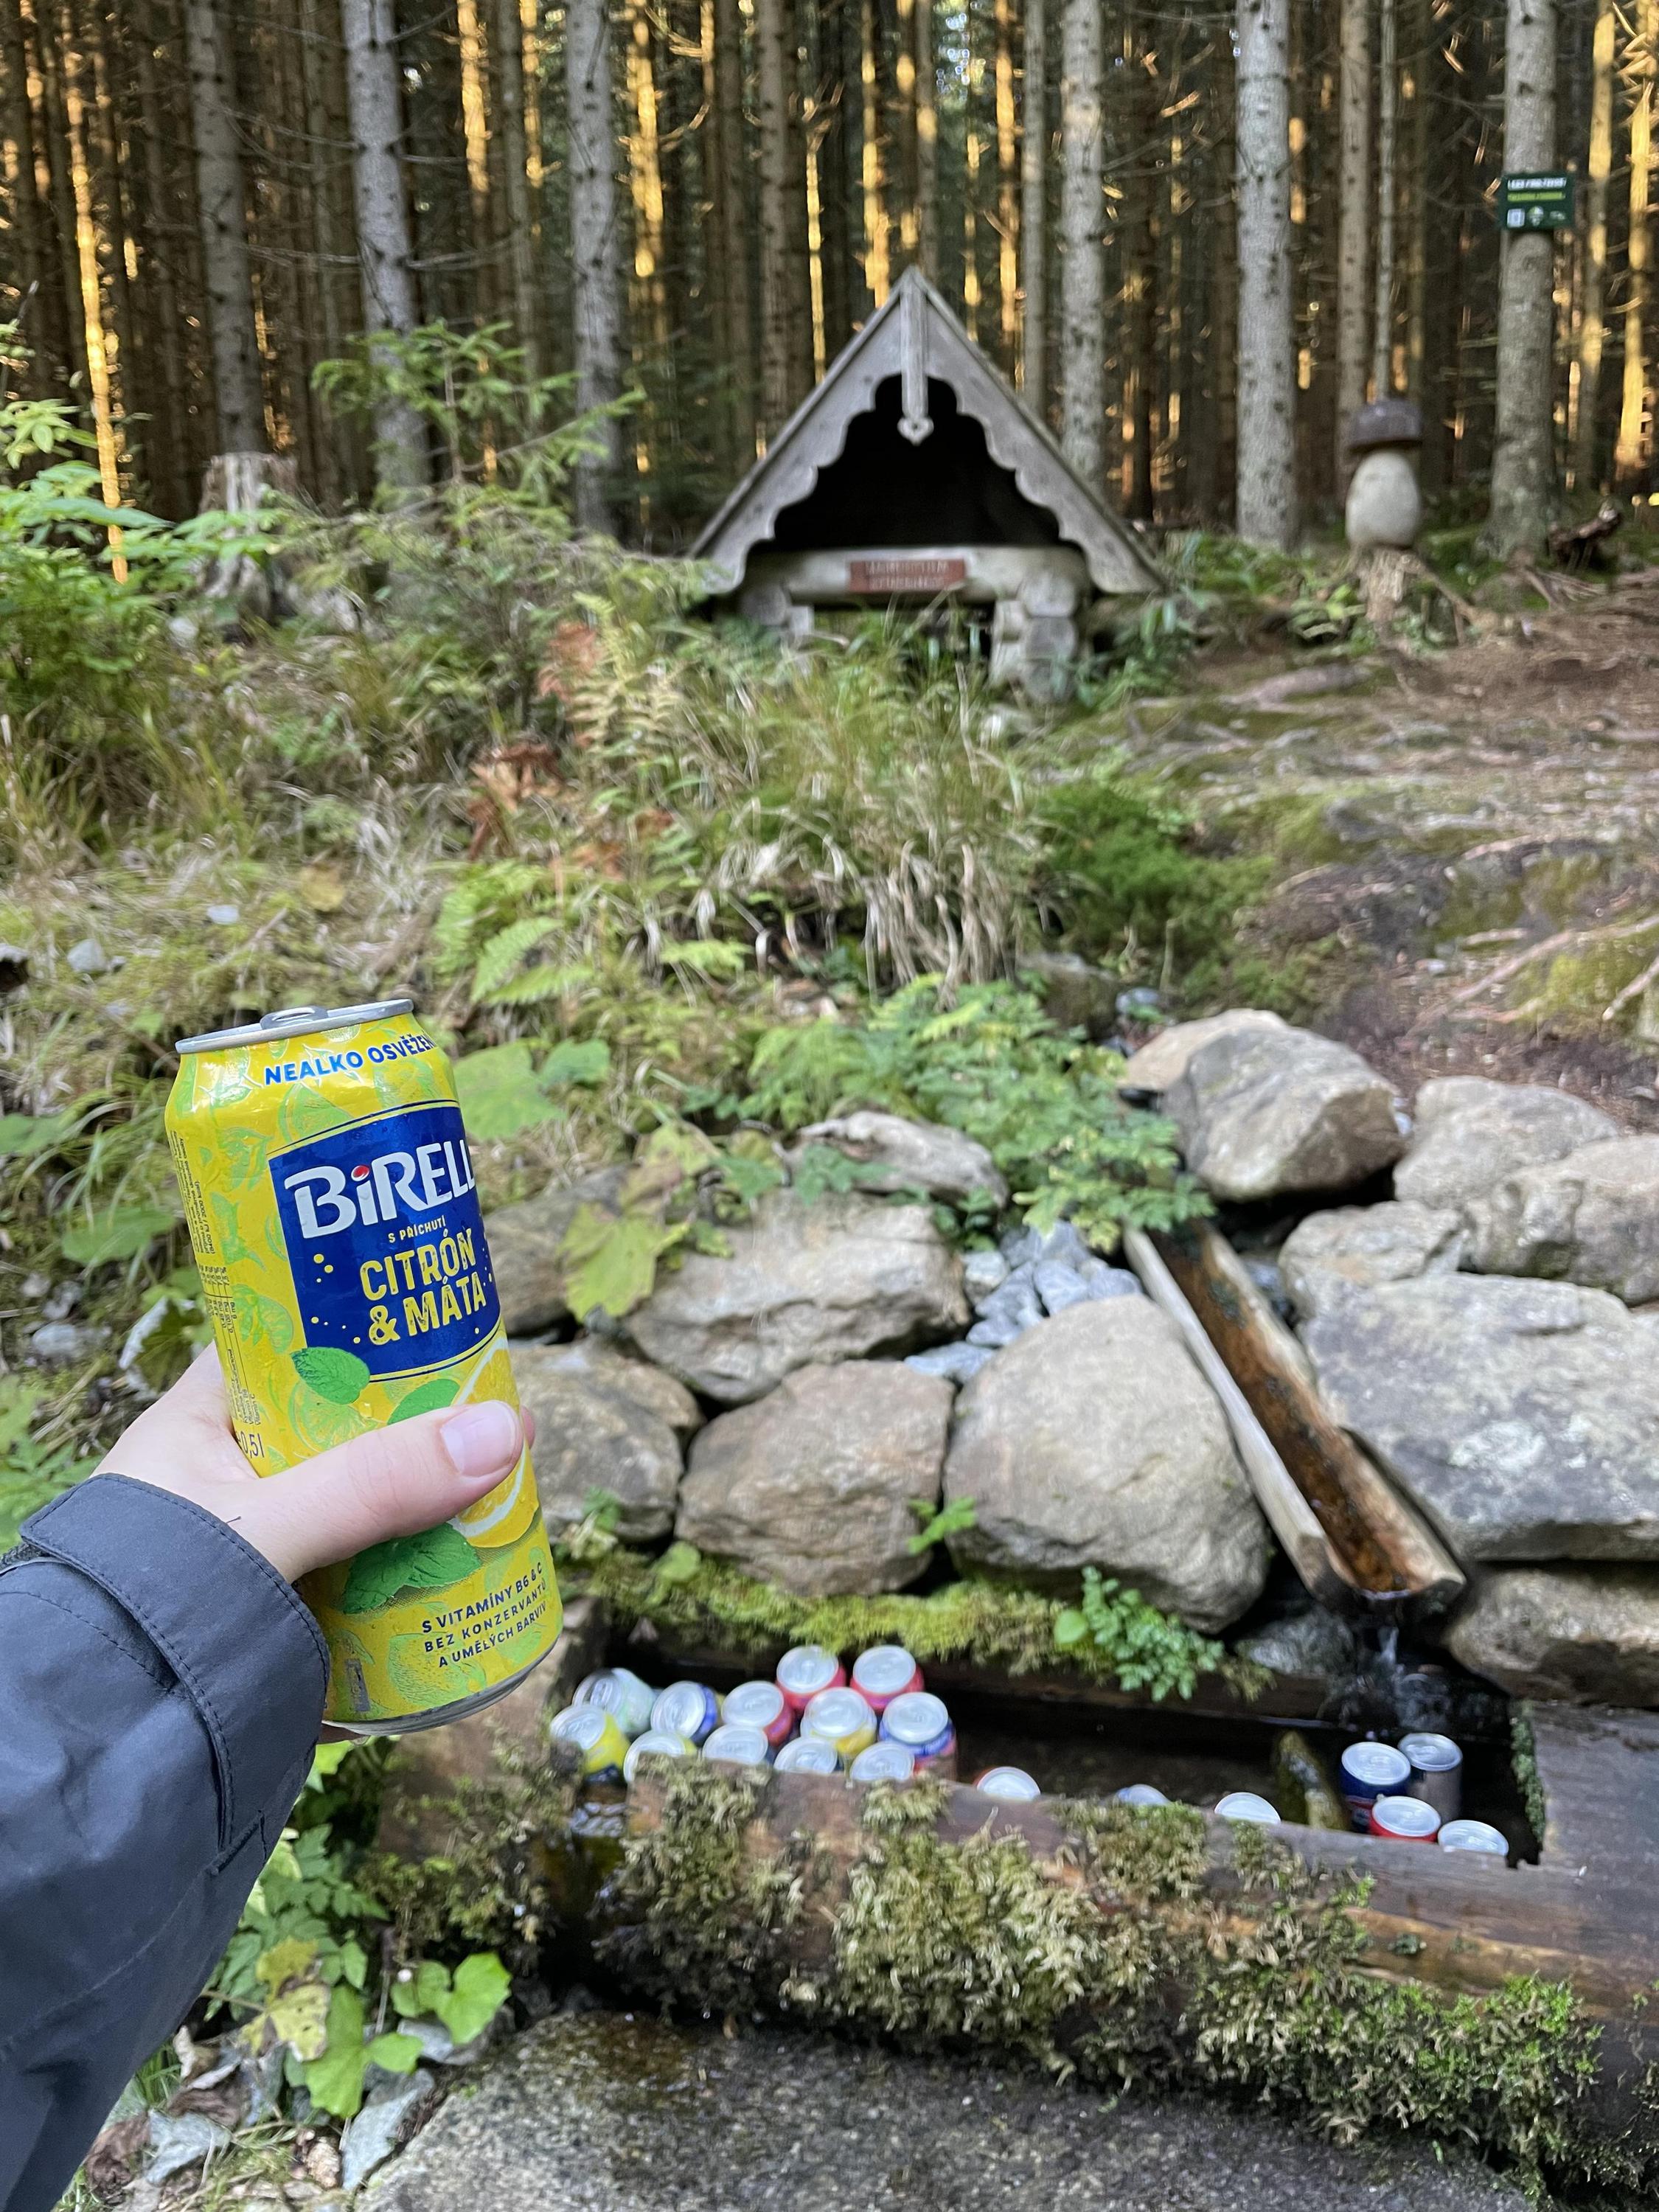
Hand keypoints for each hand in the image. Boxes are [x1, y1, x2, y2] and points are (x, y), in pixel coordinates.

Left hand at [98, 1345, 529, 1583]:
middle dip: (412, 1432)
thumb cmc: (151, 1608)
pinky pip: (358, 1572)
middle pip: (339, 1429)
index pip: (284, 1346)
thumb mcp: (269, 1527)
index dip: (358, 1332)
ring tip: (492, 1495)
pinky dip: (405, 1573)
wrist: (106, 1739)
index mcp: (197, 1425)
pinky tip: (459, 1571)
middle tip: (488, 1422)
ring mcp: (257, 1544)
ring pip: (355, 1504)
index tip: (437, 1331)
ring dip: (417, 1507)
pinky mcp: (282, 1608)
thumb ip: (377, 1482)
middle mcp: (225, 1478)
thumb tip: (504, 1430)